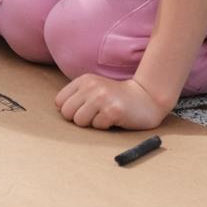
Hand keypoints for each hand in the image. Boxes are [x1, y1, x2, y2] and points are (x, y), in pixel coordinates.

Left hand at [55, 73, 172, 129]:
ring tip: (103, 116)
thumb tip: (59, 109)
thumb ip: (77, 96)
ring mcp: (102, 98)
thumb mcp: (94, 89)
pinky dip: (105, 126)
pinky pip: (97, 126)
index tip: (83, 110)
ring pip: (79, 121)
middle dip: (78, 119)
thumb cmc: (116, 97)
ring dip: (91, 123)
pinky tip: (114, 119)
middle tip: (94, 116)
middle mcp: (91, 87)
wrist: (146, 98)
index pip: (59, 102)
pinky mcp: (113, 110)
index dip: (70, 111)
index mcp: (84, 80)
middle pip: (66, 112)